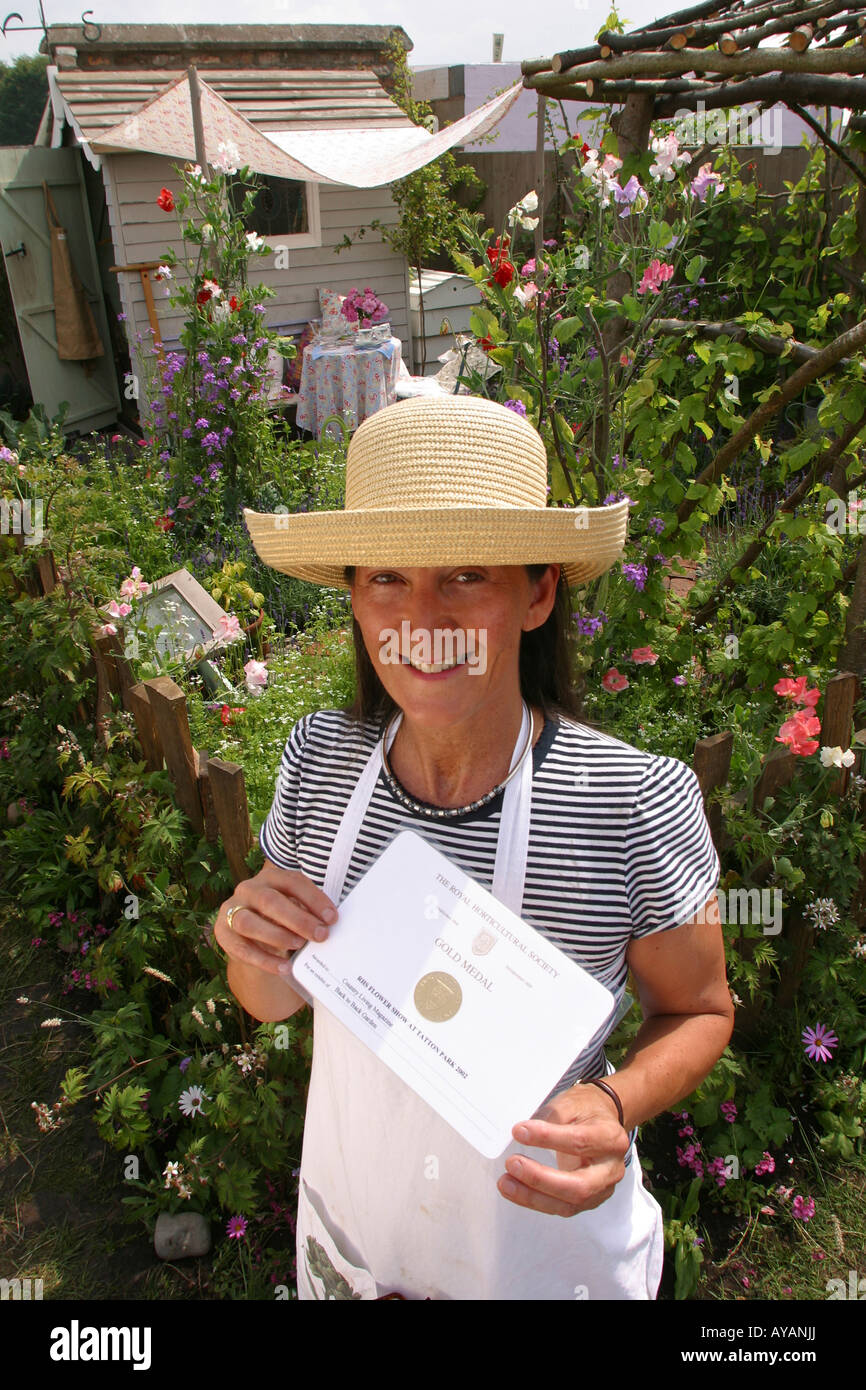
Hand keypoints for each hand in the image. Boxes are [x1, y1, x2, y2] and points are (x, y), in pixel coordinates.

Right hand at [214, 863, 336, 979]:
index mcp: (270, 877)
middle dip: (298, 919)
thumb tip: (329, 925)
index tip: (332, 917)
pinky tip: (284, 967)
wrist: (251, 937)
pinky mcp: (223, 933)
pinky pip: (242, 949)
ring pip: (249, 922)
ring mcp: (231, 910)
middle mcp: (248, 889)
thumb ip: (308, 912)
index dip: (313, 899)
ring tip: (300, 945)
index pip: (292, 882)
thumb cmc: (281, 919)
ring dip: (277, 935)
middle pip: (270, 901)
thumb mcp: (294, 908)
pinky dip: (265, 960)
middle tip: (320, 935)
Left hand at [497, 1082, 629, 1217]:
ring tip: (506, 1182)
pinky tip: (516, 1190)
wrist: (602, 1121)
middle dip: (541, 1178)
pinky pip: (561, 1207)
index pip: (579, 1142)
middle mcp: (611, 1168)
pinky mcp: (589, 1200)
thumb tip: (523, 1132)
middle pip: (579, 1185)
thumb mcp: (571, 1103)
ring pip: (569, 1203)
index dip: (547, 1138)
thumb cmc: (587, 1111)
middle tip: (513, 1164)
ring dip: (533, 1195)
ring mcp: (602, 1188)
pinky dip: (535, 1200)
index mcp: (611, 1138)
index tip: (519, 1132)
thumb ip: (550, 1117)